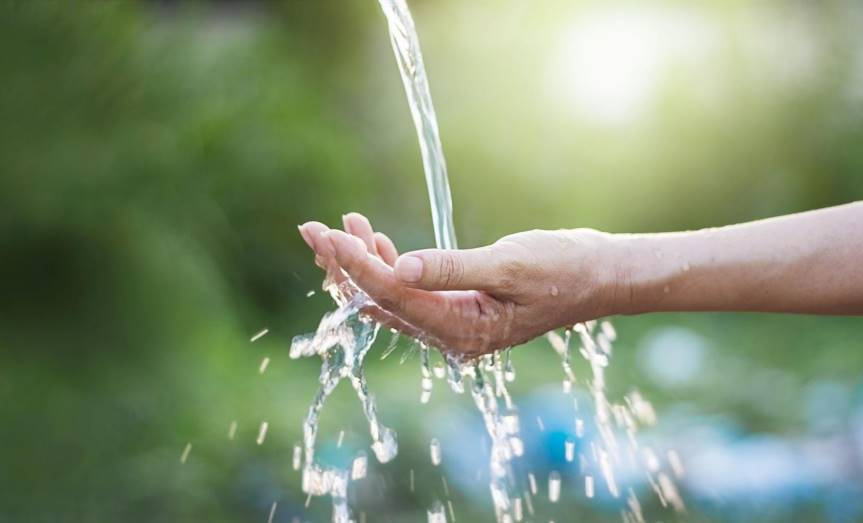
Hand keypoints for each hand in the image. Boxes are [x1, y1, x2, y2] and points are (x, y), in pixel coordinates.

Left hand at [299, 213, 614, 356]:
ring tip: (339, 225)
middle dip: (344, 266)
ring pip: (389, 298)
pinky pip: (408, 292)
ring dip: (362, 263)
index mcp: (463, 331)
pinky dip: (386, 264)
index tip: (325, 234)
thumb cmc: (565, 268)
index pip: (393, 297)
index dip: (355, 265)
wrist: (599, 275)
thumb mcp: (511, 264)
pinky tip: (373, 238)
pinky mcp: (456, 308)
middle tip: (311, 229)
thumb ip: (453, 268)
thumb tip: (397, 267)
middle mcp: (451, 335)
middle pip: (380, 304)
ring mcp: (452, 324)